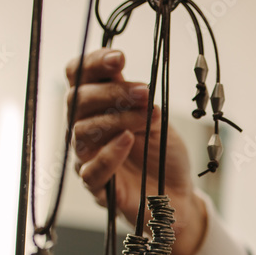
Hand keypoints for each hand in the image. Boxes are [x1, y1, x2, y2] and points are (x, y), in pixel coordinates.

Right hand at [66, 48, 205, 254]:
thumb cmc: (163, 156)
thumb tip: (124, 78)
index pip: (79, 77)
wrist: (178, 196)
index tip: (119, 58)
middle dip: (111, 92)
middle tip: (144, 93)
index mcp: (97, 107)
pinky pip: (90, 170)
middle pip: (77, 101)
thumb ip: (138, 100)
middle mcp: (86, 130)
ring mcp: (88, 158)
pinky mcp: (97, 188)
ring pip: (82, 132)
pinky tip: (127, 140)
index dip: (93, 64)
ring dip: (117, 120)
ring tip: (147, 118)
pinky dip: (108, 153)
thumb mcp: (156, 120)